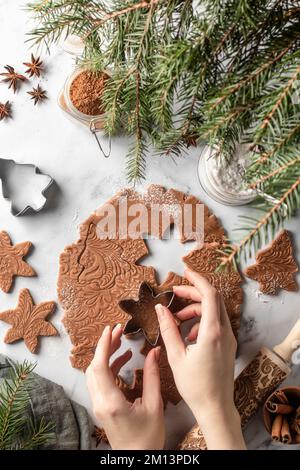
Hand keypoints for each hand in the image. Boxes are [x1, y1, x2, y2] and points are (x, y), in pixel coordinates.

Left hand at [86, 324, 164, 449]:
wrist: (136, 460)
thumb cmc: (147, 438)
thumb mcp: (154, 405)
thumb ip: (152, 376)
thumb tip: (154, 352)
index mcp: (111, 402)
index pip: (99, 367)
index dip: (103, 345)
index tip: (110, 329)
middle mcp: (100, 403)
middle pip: (94, 367)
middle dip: (104, 346)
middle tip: (118, 330)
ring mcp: (98, 406)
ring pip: (95, 374)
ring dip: (106, 356)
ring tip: (122, 342)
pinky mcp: (101, 408)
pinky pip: (100, 382)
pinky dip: (109, 368)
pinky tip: (124, 360)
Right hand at [155, 268, 245, 449]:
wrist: (215, 407)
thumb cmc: (195, 386)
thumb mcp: (175, 356)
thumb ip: (167, 329)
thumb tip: (160, 309)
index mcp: (212, 332)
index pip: (210, 294)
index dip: (198, 279)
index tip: (185, 271)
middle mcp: (225, 332)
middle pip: (213, 300)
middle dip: (194, 293)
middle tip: (175, 295)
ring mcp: (229, 339)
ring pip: (215, 311)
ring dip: (196, 308)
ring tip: (178, 319)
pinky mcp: (228, 345)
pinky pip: (216, 324)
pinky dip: (202, 321)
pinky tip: (189, 334)